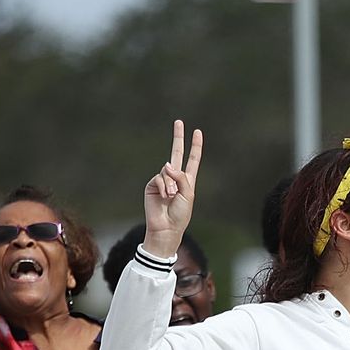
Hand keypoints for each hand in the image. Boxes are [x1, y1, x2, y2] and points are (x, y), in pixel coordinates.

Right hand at [142, 119, 203, 256]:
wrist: (166, 228)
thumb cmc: (181, 214)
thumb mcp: (188, 194)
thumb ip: (181, 177)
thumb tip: (167, 164)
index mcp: (187, 181)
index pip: (192, 160)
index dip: (195, 146)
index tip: (197, 132)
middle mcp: (175, 178)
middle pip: (177, 153)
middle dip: (178, 138)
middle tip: (179, 121)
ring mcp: (163, 181)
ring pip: (167, 171)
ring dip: (170, 185)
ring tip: (170, 198)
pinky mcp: (152, 185)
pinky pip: (158, 178)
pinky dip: (162, 187)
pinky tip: (163, 197)